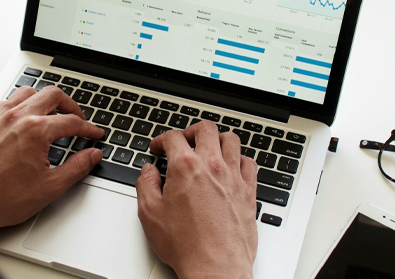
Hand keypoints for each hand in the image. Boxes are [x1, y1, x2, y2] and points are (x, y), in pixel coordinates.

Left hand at [0, 86, 104, 245]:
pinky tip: (22, 120)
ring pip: (26, 93)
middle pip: (51, 95)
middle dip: (70, 105)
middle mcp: (15, 118)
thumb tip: (92, 155)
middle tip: (77, 118)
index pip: (71, 121)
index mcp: (35, 131)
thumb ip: (77, 167)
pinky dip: (19, 106)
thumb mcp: (50, 187)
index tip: (93, 134)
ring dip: (43, 100)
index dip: (88, 128)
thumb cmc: (2, 199)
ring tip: (51, 115)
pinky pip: (4, 103)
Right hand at [137, 122, 257, 278]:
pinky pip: (249, 162)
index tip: (158, 148)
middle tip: (183, 141)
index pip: (173, 137)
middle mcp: (212, 166)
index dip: (161, 140)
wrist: (215, 266)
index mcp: (185, 168)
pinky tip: (231, 166)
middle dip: (190, 131)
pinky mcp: (249, 191)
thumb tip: (148, 172)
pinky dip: (239, 158)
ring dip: (217, 139)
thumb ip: (146, 185)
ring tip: (209, 148)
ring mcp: (234, 177)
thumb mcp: (150, 213)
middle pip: (206, 129)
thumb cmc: (186, 244)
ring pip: (231, 139)